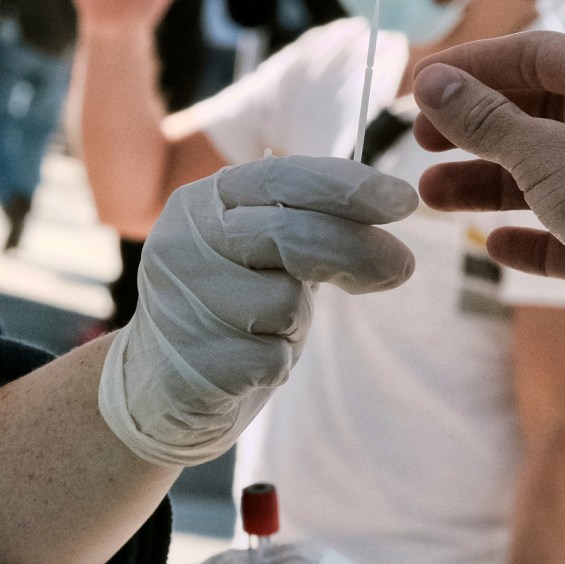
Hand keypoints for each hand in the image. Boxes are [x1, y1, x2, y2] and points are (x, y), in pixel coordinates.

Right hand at [99, 157, 417, 466]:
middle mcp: (184, 241)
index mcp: (202, 202)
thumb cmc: (229, 305)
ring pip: (285, 303)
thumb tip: (391, 205)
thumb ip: (309, 224)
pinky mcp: (193, 360)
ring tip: (263, 330)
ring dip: (295, 322)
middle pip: (292, 235)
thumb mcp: (260, 251)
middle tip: (403, 265)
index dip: (348, 186)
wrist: (159, 385)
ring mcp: (182, 301)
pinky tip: (244, 363)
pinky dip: (276, 363)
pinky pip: (272, 358)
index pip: (282, 177)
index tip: (405, 201)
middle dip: (357, 250)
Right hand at [409, 35, 564, 349]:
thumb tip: (433, 83)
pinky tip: (497, 246)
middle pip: (539, 113)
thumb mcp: (544, 153)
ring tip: (433, 197)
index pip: (534, 55)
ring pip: (550, 172)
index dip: (473, 67)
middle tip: (421, 142)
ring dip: (491, 184)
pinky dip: (534, 233)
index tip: (420, 86)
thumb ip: (483, 119)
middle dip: (476, 131)